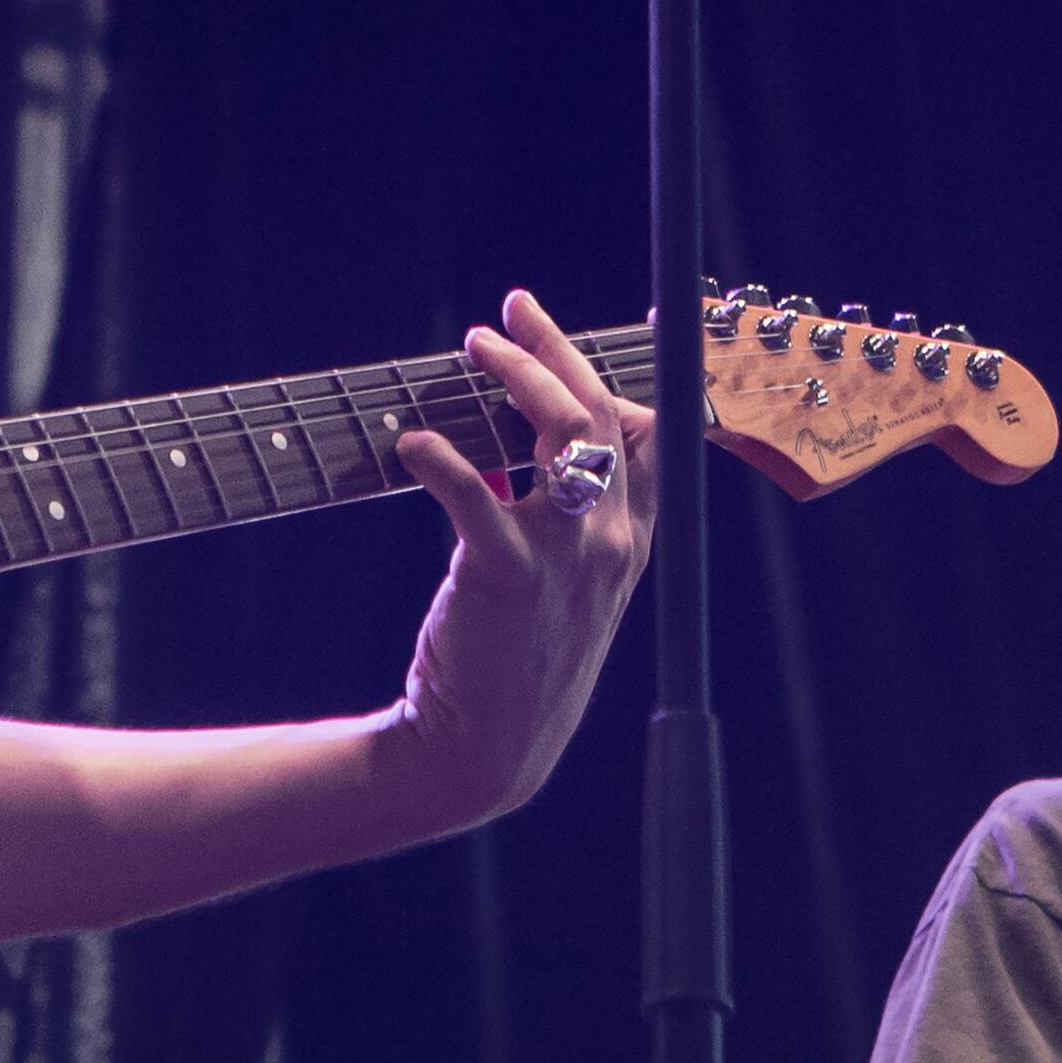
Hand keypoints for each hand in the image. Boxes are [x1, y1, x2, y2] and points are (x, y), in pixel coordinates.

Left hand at [382, 290, 657, 830]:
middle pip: (600, 413)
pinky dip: (440, 458)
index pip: (652, 436)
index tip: (590, 329)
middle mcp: (612, 542)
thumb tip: (501, 453)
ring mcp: (567, 556)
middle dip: (555, 349)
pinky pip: (477, 494)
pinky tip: (409, 443)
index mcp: (630, 543)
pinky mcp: (509, 574)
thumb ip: (551, 521)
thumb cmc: (515, 662)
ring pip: (564, 431)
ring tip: (473, 345)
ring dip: (517, 376)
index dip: (624, 373)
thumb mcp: (560, 587)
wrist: (487, 751)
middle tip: (509, 312)